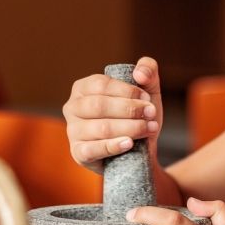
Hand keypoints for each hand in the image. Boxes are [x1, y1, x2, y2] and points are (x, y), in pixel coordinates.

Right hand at [63, 56, 162, 172]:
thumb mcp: (147, 90)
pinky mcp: (79, 153)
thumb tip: (139, 73)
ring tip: (149, 129)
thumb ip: (148, 70)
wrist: (140, 151)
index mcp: (83, 88)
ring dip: (130, 128)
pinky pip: (93, 149)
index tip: (148, 99)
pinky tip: (129, 143)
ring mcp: (73, 131)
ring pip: (101, 128)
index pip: (101, 84)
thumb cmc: (138, 116)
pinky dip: (113, 146)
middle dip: (130, 109)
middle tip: (151, 114)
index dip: (127, 91)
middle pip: (99, 105)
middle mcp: (73, 107)